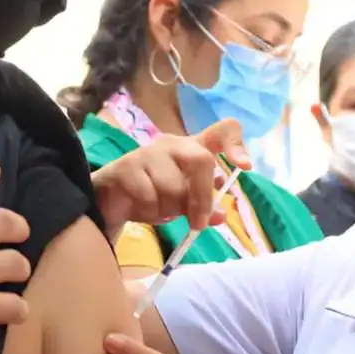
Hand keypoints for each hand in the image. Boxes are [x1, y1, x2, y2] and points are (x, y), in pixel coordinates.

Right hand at [91, 118, 251, 238]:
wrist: (110, 202)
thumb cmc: (153, 197)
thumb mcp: (184, 204)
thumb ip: (204, 208)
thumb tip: (220, 215)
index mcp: (192, 148)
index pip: (222, 131)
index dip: (236, 146)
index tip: (244, 167)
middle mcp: (173, 144)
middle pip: (202, 159)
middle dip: (202, 197)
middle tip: (197, 222)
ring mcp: (148, 153)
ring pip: (174, 186)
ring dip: (170, 209)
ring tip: (159, 210)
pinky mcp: (127, 167)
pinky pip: (149, 196)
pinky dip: (150, 211)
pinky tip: (141, 209)